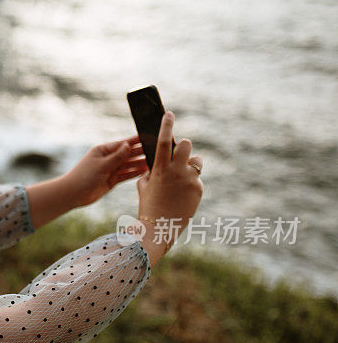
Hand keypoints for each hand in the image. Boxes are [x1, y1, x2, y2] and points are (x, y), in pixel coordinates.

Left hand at [64, 135, 148, 207]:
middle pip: (128, 154)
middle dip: (141, 152)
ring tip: (154, 161)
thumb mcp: (102, 165)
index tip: (149, 136)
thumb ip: (117, 157)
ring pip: (128, 165)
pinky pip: (126, 175)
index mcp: (103, 150)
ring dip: (140, 163)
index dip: (136, 140)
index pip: (123, 143)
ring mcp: (110, 169)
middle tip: (157, 149)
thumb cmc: (83, 176)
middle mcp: (108, 158)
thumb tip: (129, 145)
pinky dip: (134, 173)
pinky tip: (145, 171)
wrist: (72, 194)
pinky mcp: (112, 180)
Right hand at [136, 111, 203, 265]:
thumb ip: (151, 171)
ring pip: (196, 161)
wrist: (159, 228)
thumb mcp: (144, 187)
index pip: (165, 141)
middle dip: (184, 146)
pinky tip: (182, 196)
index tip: (169, 114)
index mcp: (159, 169)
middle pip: (187, 145)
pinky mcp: (198, 189)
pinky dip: (190, 183)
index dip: (167, 125)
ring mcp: (189, 180)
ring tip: (182, 177)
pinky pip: (197, 179)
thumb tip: (157, 163)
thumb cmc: (148, 207)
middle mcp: (176, 171)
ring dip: (190, 164)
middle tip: (179, 153)